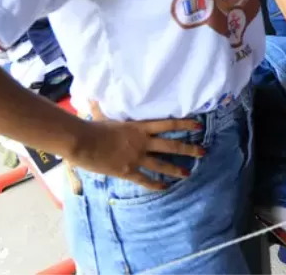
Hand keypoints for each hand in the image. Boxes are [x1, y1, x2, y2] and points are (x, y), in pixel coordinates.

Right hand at [68, 118, 203, 190]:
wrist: (82, 142)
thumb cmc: (91, 126)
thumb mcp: (103, 114)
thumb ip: (104, 108)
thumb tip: (93, 97)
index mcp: (140, 127)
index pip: (169, 124)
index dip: (185, 124)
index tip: (199, 125)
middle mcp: (143, 142)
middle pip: (172, 145)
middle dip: (189, 149)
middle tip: (203, 152)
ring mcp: (136, 157)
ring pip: (162, 164)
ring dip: (176, 169)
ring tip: (188, 173)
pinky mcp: (127, 171)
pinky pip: (144, 179)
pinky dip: (154, 184)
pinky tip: (164, 188)